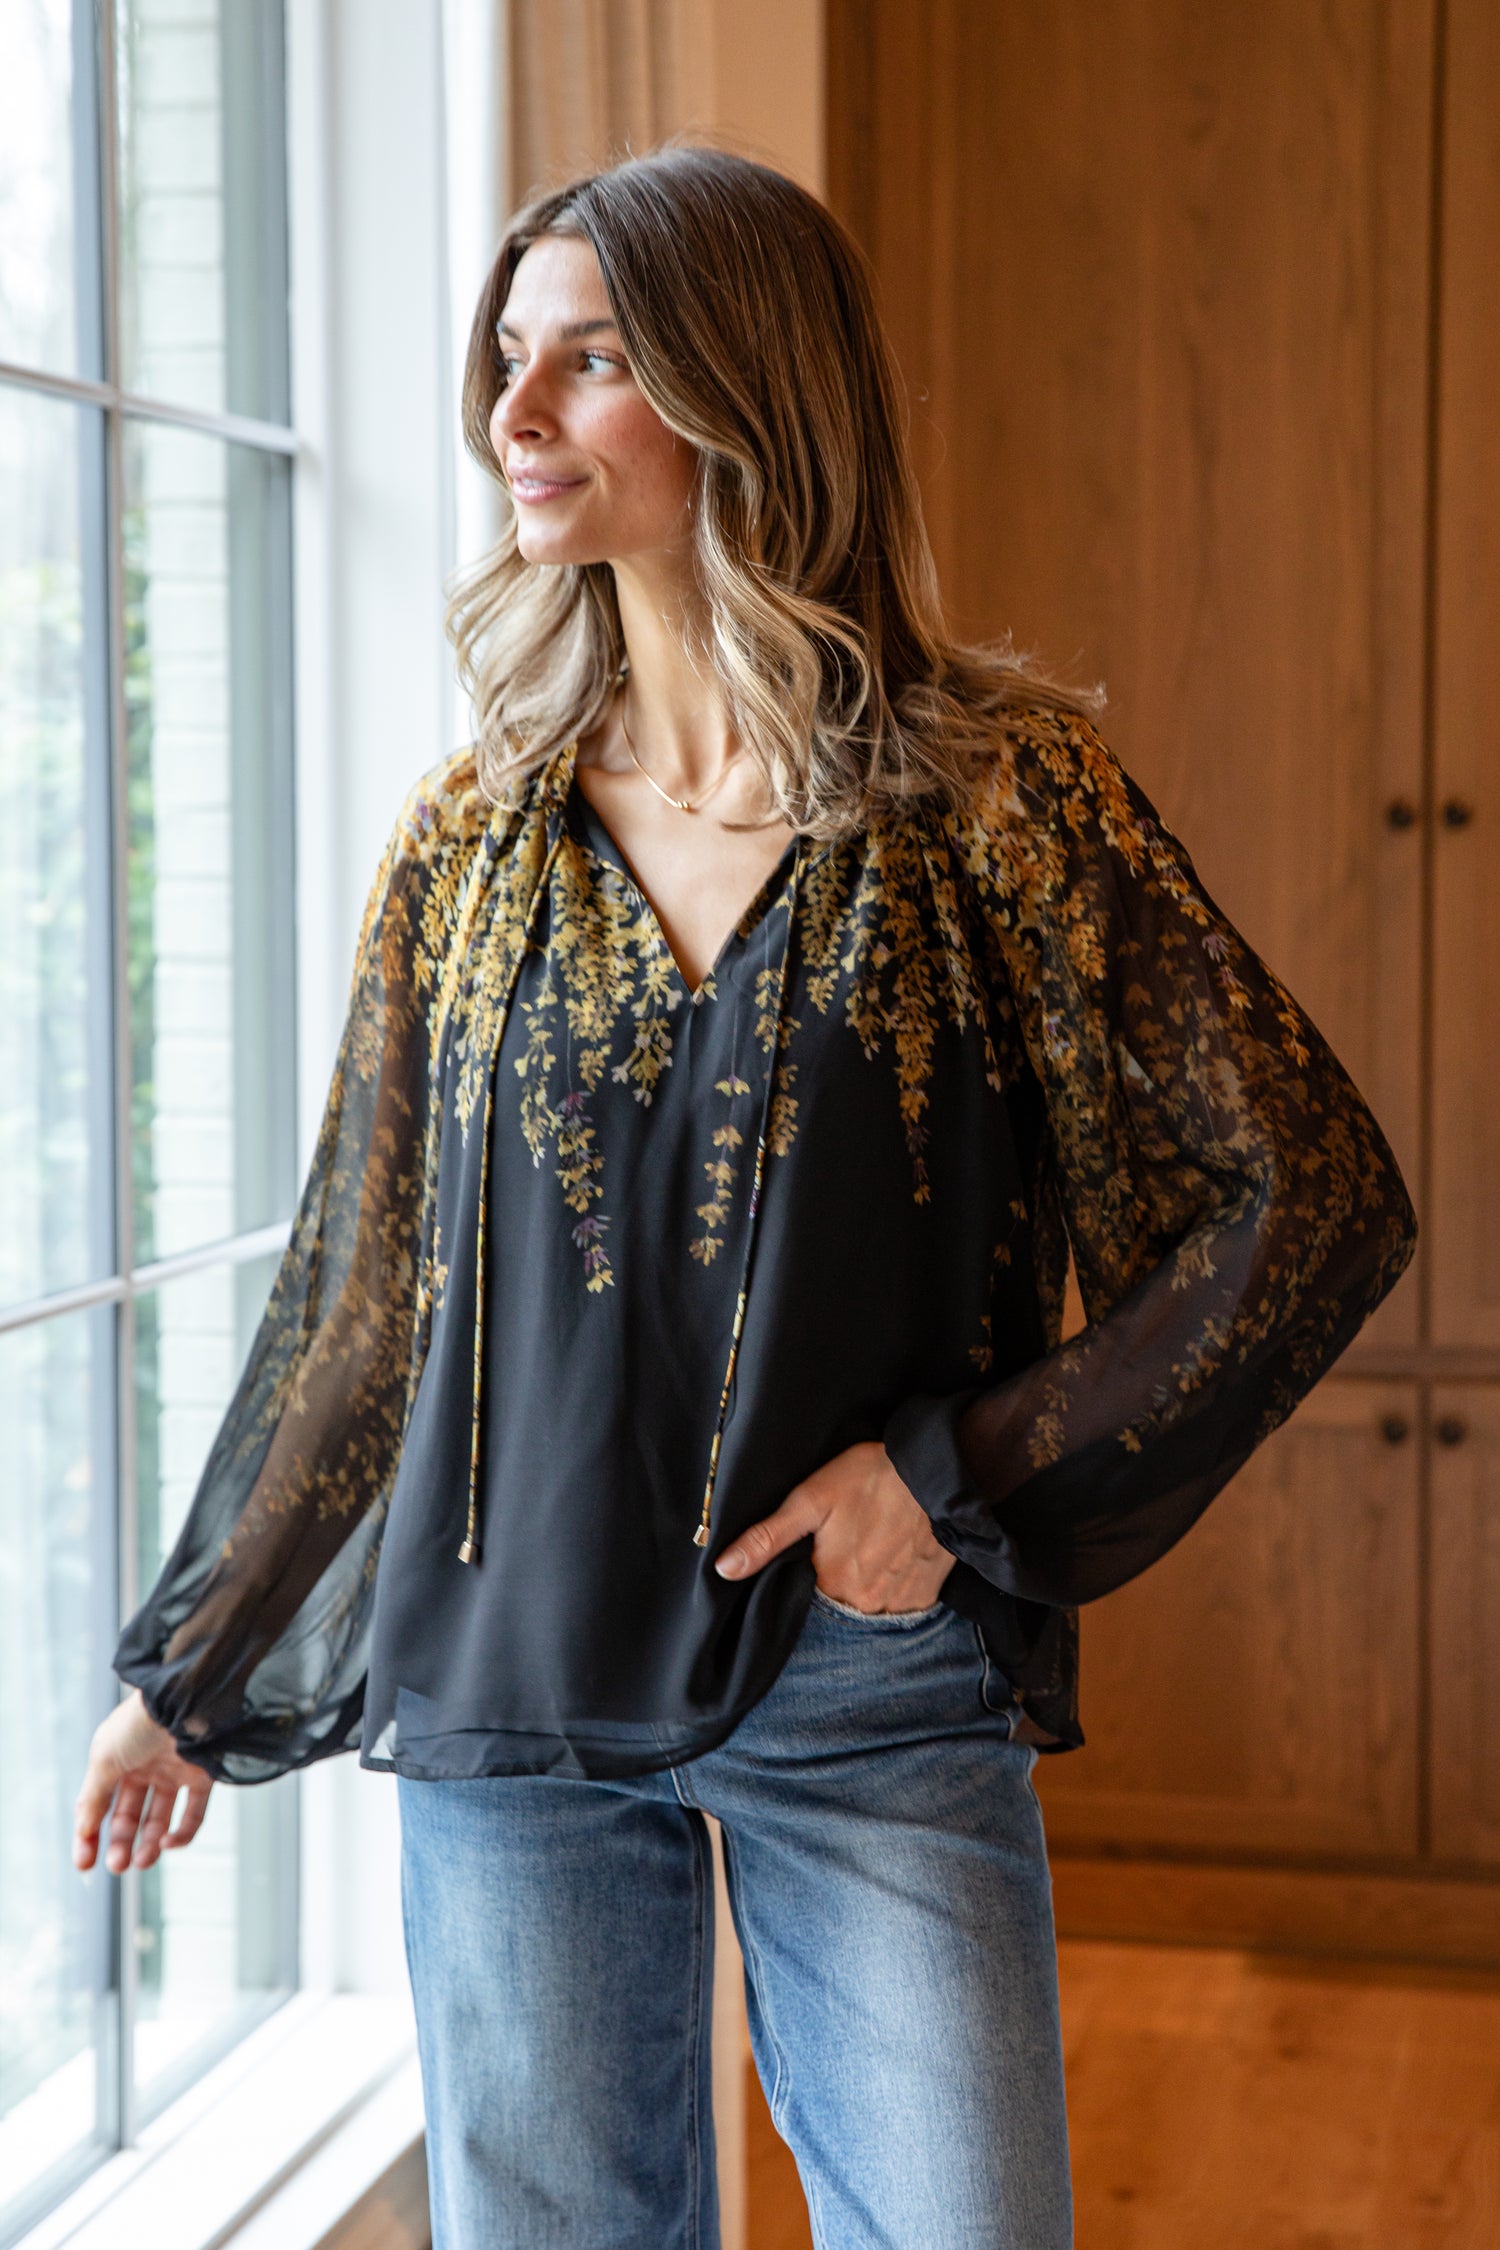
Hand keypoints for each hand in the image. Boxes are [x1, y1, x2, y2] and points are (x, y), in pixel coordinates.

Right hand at [74, 1689, 213, 1875]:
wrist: (185, 1701)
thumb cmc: (139, 1724)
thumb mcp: (103, 1760)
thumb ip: (93, 1798)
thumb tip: (83, 1833)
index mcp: (116, 1760)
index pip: (99, 1805)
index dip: (89, 1835)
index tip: (85, 1864)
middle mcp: (144, 1766)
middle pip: (129, 1816)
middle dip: (121, 1843)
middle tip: (118, 1866)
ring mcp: (174, 1771)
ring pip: (159, 1819)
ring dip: (149, 1844)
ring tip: (141, 1861)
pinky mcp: (203, 1775)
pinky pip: (193, 1814)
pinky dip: (182, 1834)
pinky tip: (168, 1843)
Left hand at [714, 1441, 953, 1612]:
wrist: (935, 1469)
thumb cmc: (869, 1478)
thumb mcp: (810, 1499)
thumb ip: (767, 1538)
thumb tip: (724, 1569)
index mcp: (833, 1583)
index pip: (805, 1604)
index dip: (805, 1584)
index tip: (813, 1561)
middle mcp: (868, 1603)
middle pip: (839, 1610)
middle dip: (835, 1590)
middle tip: (844, 1553)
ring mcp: (901, 1603)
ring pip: (871, 1612)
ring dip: (865, 1594)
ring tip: (867, 1558)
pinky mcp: (927, 1595)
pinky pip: (902, 1609)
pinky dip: (893, 1594)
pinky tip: (891, 1565)